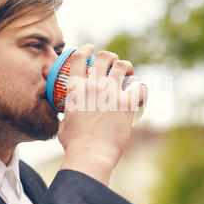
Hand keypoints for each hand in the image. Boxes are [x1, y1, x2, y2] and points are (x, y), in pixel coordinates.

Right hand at [57, 44, 146, 185]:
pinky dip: (140, 89)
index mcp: (75, 88)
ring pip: (122, 66)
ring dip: (126, 66)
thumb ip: (67, 116)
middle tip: (112, 62)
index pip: (79, 57)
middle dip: (109, 56)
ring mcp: (111, 93)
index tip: (90, 48)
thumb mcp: (63, 124)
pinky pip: (139, 89)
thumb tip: (67, 118)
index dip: (85, 49)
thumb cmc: (75, 144)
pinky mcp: (127, 104)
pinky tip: (139, 92)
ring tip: (128, 71)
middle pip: (104, 57)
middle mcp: (94, 85)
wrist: (91, 154)